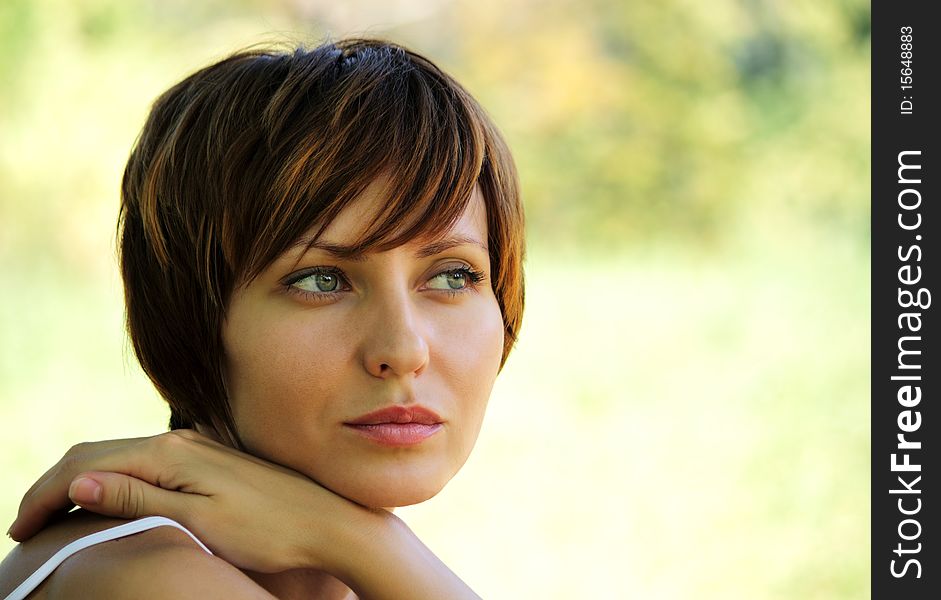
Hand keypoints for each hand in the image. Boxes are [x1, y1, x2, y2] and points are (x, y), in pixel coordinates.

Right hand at [6, 430, 384, 574]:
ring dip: (83, 484)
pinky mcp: (211, 461)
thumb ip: (138, 498)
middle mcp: (182, 440)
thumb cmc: (267, 529)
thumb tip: (77, 481)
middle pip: (97, 453)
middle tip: (26, 529)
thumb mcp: (197, 520)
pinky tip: (110, 504)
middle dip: (56, 486)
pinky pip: (146, 465)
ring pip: (121, 457)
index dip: (44, 494)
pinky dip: (115, 482)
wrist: (328, 522)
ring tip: (58, 521)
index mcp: (171, 452)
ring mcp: (198, 448)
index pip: (85, 461)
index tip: (19, 531)